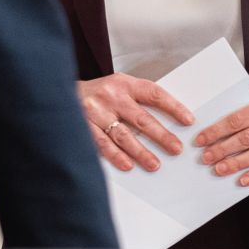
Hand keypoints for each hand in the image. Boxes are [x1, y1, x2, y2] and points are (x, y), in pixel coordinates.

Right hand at [77, 74, 193, 172]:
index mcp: (123, 83)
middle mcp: (110, 96)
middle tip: (175, 148)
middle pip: (141, 118)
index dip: (173, 107)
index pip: (154, 94)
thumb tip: (168, 120)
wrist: (59, 91)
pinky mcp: (83, 126)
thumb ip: (138, 99)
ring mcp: (96, 112)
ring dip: (140, 151)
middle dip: (161, 135)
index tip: (188, 120)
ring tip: (154, 164)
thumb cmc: (97, 93)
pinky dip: (116, 156)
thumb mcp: (118, 87)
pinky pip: (102, 144)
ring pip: (123, 135)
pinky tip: (128, 165)